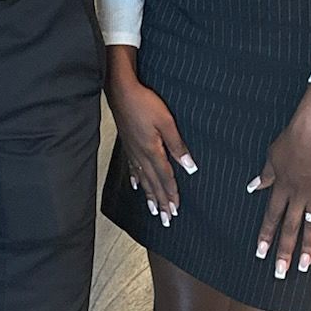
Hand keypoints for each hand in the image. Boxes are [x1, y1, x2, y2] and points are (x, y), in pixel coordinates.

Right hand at [107, 56, 195, 225]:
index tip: (176, 209)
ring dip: (150, 196)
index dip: (171, 194)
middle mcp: (141, 154)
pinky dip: (136, 179)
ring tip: (154, 210)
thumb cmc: (143, 102)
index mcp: (152, 150)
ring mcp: (132, 150)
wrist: (120, 90)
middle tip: (166, 219)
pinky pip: (133, 167)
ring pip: (143, 179)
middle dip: (161, 202)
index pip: (165, 177)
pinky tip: (137, 186)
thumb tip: (189, 166)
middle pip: (153, 183)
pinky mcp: (128, 144)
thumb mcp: (167, 122)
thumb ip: (177, 145)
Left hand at [247, 87, 310, 279]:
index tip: (260, 254)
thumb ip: (265, 175)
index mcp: (281, 188)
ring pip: (310, 227)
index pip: (271, 218)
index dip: (266, 236)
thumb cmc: (291, 139)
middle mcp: (297, 196)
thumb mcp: (271, 156)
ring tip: (304, 267)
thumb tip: (253, 187)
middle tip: (280, 273)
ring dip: (307, 248)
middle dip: (284, 252)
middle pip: (289, 229)